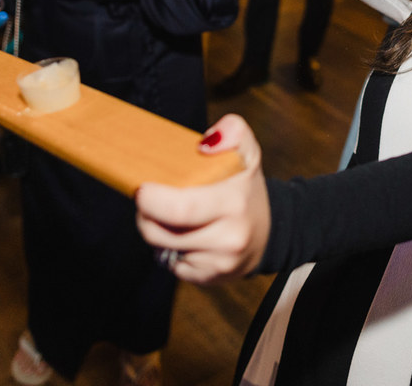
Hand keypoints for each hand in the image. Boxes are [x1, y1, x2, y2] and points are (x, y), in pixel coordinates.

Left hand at [135, 114, 269, 284]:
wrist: (270, 232)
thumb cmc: (246, 190)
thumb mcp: (247, 154)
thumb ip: (233, 132)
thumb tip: (205, 142)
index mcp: (234, 203)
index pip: (179, 209)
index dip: (151, 200)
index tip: (141, 188)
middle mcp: (229, 238)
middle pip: (162, 232)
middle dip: (144, 216)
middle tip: (144, 200)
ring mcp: (219, 263)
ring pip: (162, 249)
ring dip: (154, 231)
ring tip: (163, 215)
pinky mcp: (208, 278)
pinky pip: (171, 265)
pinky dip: (168, 249)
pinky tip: (180, 235)